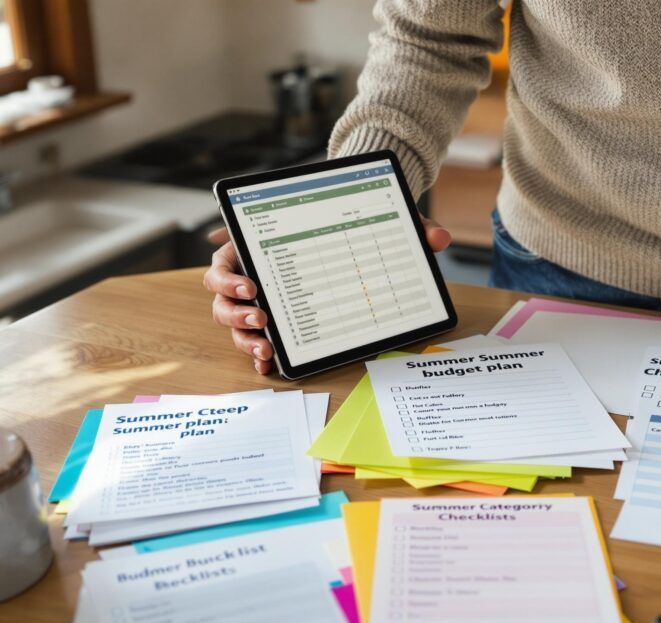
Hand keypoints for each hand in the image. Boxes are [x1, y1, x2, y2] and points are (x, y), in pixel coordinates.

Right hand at [202, 216, 452, 373]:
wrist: (350, 235)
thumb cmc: (350, 225)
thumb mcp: (381, 219)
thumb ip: (410, 227)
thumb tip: (439, 238)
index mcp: (261, 241)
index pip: (228, 254)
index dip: (229, 273)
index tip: (252, 285)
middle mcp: (253, 270)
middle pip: (221, 293)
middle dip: (234, 311)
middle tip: (261, 318)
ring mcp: (261, 299)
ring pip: (231, 320)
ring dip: (242, 336)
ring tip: (267, 347)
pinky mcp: (275, 321)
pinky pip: (254, 339)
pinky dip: (256, 354)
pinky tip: (269, 365)